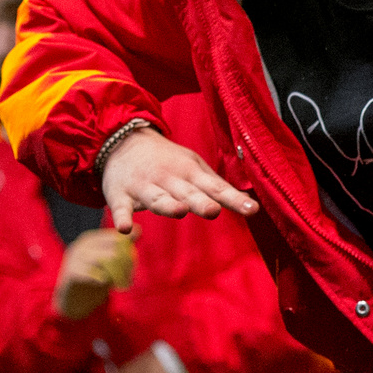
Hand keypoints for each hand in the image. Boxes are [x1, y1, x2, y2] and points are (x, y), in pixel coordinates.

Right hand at [52, 229, 136, 319]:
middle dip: (127, 267)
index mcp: (91, 239)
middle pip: (116, 249)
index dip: (129, 254)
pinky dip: (106, 282)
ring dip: (120, 275)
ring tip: (121, 285)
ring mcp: (75, 257)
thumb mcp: (109, 261)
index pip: (119, 238)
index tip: (132, 269)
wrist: (71, 301)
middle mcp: (82, 244)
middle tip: (128, 280)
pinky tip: (106, 286)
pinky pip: (97, 274)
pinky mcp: (71, 272)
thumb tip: (138, 229)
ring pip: (110, 259)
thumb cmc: (93, 279)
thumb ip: (122, 246)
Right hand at [99, 127, 259, 233]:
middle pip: (188, 192)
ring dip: (168, 205)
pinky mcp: (120, 195)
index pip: (216, 187)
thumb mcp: (194, 166)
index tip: (252, 209)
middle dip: (201, 202)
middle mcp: (169, 178)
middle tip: (213, 210)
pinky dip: (123, 218)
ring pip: (158, 198)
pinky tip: (125, 229)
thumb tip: (247, 204)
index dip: (234, 199)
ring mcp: (143, 186)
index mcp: (190, 172)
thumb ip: (216, 187)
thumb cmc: (167, 161)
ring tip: (179, 210)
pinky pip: (121, 209)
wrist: (123, 142)